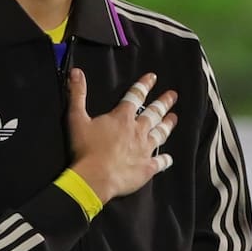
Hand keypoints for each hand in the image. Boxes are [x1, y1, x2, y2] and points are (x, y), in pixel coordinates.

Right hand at [67, 69, 177, 202]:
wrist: (96, 178)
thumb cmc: (86, 150)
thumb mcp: (76, 118)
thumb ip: (77, 94)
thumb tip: (76, 72)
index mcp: (122, 118)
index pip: (136, 96)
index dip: (144, 85)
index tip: (153, 77)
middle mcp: (137, 131)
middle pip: (154, 113)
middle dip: (164, 103)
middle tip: (173, 95)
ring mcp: (144, 150)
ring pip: (160, 134)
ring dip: (168, 125)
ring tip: (175, 118)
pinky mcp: (147, 168)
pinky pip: (160, 162)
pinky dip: (165, 160)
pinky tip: (169, 158)